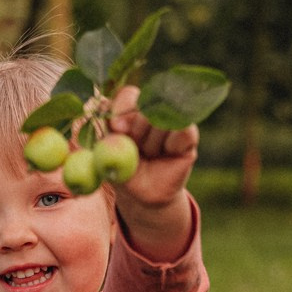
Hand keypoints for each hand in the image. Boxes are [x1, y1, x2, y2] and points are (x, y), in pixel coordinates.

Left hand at [108, 85, 198, 207]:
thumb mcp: (109, 152)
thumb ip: (105, 129)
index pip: (129, 95)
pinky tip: (168, 153)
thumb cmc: (124, 171)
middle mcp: (152, 110)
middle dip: (137, 130)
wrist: (143, 196)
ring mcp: (171, 119)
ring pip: (163, 118)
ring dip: (152, 143)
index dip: (122, 108)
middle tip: (136, 148)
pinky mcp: (189, 133)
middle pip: (146, 104)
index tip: (116, 127)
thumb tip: (102, 104)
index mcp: (131, 110)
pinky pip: (183, 129)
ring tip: (151, 155)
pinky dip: (171, 144)